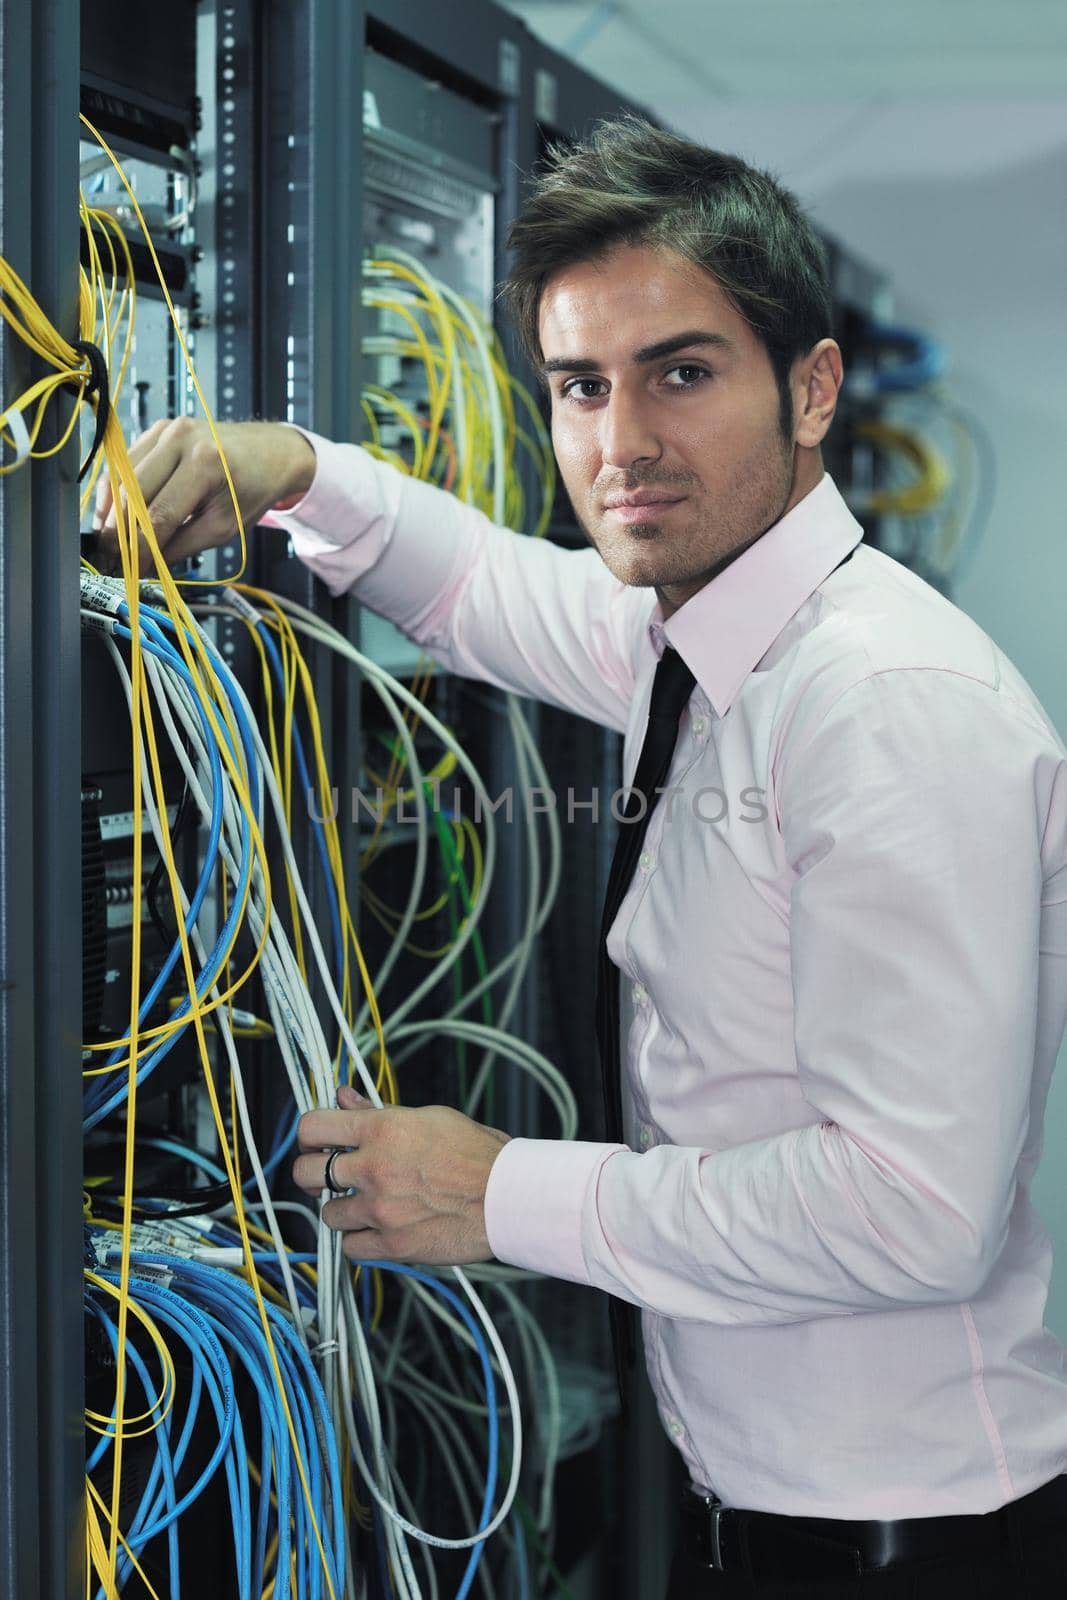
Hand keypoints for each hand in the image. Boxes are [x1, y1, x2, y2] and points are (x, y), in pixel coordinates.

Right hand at [93, 416, 316, 574]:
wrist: (269, 452)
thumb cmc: (251, 489)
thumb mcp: (223, 526)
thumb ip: (183, 546)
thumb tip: (145, 565)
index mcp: (205, 464)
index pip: (159, 515)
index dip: (140, 549)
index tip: (129, 571)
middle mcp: (181, 439)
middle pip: (131, 494)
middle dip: (118, 533)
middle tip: (111, 560)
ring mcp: (166, 429)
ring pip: (121, 476)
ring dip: (110, 512)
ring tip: (109, 541)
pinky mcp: (157, 428)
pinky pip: (124, 463)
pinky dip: (115, 490)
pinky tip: (113, 515)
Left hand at [293, 1083, 511, 1264]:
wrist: (508, 1196)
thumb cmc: (478, 1155)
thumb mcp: (429, 1118)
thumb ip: (379, 1110)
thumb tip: (345, 1097)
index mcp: (383, 1129)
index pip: (313, 1126)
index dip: (308, 1136)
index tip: (314, 1142)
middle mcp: (374, 1168)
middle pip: (305, 1173)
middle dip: (312, 1174)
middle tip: (328, 1176)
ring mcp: (380, 1209)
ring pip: (327, 1214)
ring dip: (340, 1210)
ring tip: (363, 1204)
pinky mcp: (392, 1244)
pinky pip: (350, 1247)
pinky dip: (359, 1240)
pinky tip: (376, 1229)